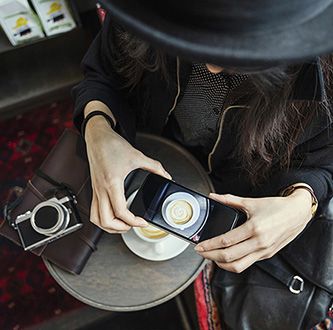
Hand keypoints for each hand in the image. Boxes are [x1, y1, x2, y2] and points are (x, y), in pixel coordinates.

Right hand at [85, 116, 171, 232]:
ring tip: (122, 225)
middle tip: (132, 226)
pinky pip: (94, 210)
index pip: (120, 212)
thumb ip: (154, 167)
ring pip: (96, 219)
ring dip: (108, 227)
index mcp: (112, 183)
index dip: (133, 221)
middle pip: (106, 221)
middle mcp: (101, 190)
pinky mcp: (94, 188)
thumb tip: (165, 175)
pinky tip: (112, 216)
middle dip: (120, 229)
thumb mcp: (137, 156)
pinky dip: (102, 218)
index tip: (142, 222)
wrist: (97, 137)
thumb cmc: (111, 145)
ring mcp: (96, 190)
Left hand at [195, 190, 312, 272]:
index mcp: (254, 228)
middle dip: (211, 256)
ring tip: (212, 257)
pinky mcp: (267, 255)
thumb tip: (214, 196)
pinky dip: (234, 263)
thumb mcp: (251, 202)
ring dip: (221, 264)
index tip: (199, 246)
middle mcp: (259, 243)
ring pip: (238, 266)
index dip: (209, 245)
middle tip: (201, 252)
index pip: (225, 241)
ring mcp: (264, 251)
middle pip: (229, 257)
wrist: (297, 213)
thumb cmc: (277, 207)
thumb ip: (229, 200)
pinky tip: (227, 257)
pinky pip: (247, 264)